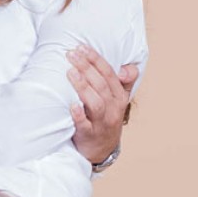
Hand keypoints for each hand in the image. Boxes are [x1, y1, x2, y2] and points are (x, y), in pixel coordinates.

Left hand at [67, 46, 138, 165]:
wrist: (102, 149)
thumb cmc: (106, 117)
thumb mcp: (118, 99)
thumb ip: (123, 81)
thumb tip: (127, 67)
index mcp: (119, 96)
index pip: (109, 74)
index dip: (96, 60)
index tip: (81, 47)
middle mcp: (113, 108)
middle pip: (101, 85)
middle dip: (86, 68)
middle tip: (71, 54)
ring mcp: (102, 122)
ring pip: (95, 103)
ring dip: (83, 87)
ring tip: (70, 72)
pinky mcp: (89, 135)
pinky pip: (85, 125)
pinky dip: (79, 115)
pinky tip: (72, 105)